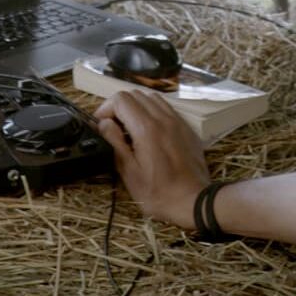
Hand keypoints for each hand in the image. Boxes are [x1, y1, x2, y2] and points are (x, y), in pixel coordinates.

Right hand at [94, 89, 207, 229]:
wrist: (194, 201)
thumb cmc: (158, 193)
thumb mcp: (129, 172)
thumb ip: (114, 143)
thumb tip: (103, 123)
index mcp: (146, 128)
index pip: (121, 99)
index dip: (105, 109)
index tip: (101, 125)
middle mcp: (163, 118)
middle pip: (135, 95)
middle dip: (119, 107)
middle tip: (113, 127)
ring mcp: (178, 121)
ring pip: (152, 98)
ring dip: (136, 107)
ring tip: (130, 128)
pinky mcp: (186, 128)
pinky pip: (166, 108)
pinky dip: (152, 112)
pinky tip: (149, 132)